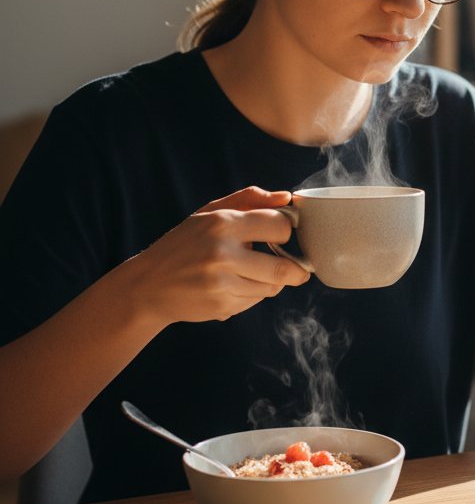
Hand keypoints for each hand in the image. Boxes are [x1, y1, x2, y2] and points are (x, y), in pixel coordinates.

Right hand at [127, 186, 310, 325]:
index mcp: (223, 224)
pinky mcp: (221, 306)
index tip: (282, 234)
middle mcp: (223, 254)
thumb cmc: (185, 244)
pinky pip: (256, 300)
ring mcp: (221, 284)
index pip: (280, 226)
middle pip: (284, 267)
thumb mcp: (210, 213)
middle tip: (297, 267)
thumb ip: (249, 200)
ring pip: (272, 287)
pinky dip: (254, 294)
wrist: (148, 285)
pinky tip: (235, 285)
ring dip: (272, 281)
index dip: (286, 230)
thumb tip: (286, 197)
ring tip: (255, 273)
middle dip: (295, 268)